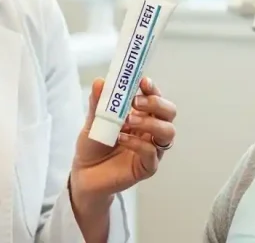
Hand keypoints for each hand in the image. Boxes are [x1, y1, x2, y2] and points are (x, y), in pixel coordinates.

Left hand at [70, 76, 176, 210]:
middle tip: (136, 102)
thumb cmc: (93, 145)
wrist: (84, 173)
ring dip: (150, 122)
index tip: (143, 81)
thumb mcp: (93, 120)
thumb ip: (98, 103)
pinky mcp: (147, 167)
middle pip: (169, 112)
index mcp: (142, 115)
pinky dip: (138, 143)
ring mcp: (152, 149)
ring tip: (128, 121)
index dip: (153, 88)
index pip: (155, 97)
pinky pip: (152, 153)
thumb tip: (100, 81)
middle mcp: (151, 130)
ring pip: (167, 132)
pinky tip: (122, 139)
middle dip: (156, 103)